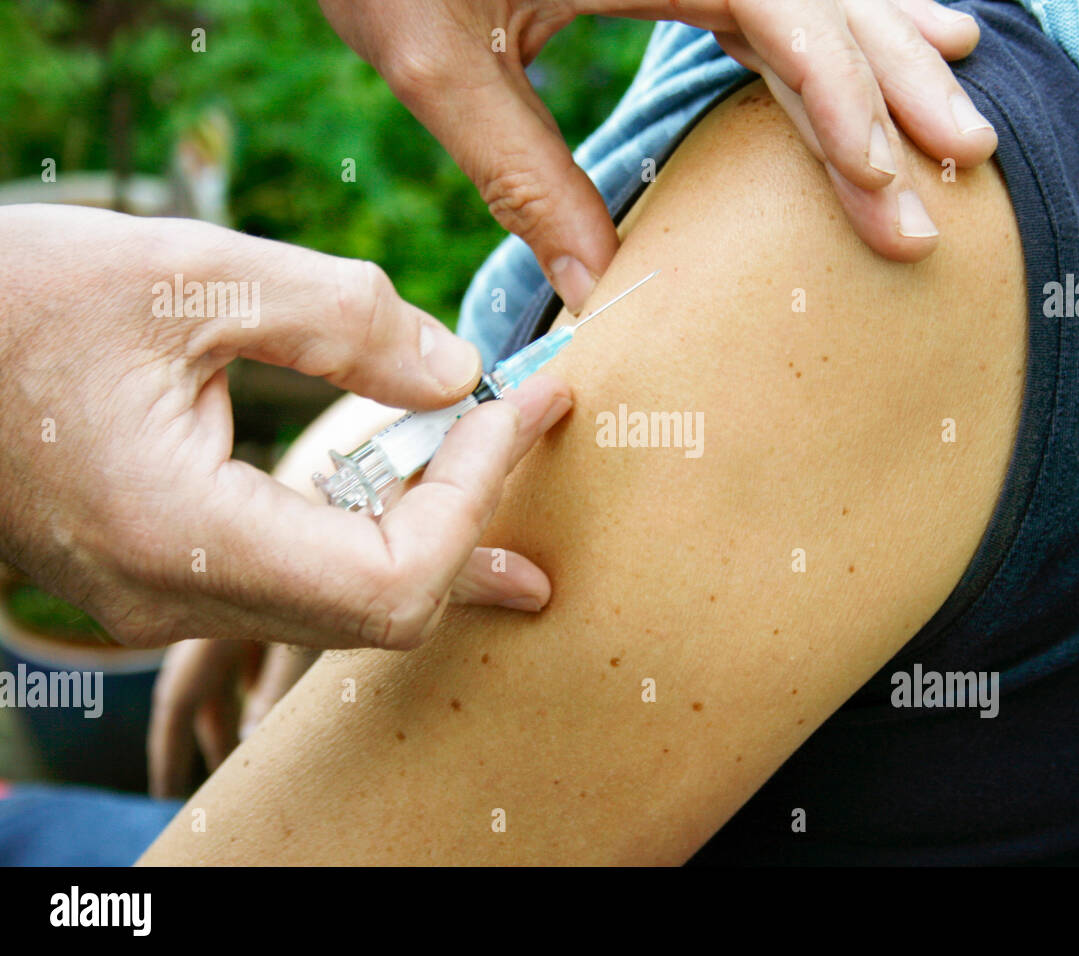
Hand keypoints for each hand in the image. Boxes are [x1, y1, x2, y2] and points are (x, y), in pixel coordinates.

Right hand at [0, 204, 571, 650]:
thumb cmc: (16, 299)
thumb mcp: (190, 275)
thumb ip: (340, 321)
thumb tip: (458, 374)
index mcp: (181, 537)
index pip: (391, 576)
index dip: (478, 491)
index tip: (529, 402)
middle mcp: (175, 597)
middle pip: (382, 609)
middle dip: (473, 511)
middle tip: (531, 424)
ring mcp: (165, 601)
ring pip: (344, 608)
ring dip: (434, 528)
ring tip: (506, 461)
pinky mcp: (163, 577)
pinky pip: (299, 583)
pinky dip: (371, 529)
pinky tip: (414, 487)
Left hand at [318, 0, 996, 304]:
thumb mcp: (436, 61)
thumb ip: (522, 174)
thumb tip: (596, 292)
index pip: (777, 15)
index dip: (838, 100)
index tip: (882, 182)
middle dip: (895, 85)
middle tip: (964, 167)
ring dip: (892, 42)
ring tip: (962, 99)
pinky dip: (844, 11)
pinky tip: (894, 30)